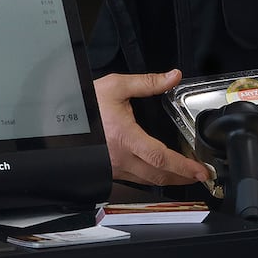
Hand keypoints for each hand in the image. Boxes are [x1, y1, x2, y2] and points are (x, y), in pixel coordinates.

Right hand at [94, 69, 211, 186]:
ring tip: (186, 174)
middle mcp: (119, 158)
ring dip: (169, 179)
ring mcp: (113, 167)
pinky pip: (135, 179)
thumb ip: (148, 82)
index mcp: (125, 138)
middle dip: (183, 177)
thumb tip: (172, 76)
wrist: (56, 117)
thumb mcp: (116, 86)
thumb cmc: (83, 103)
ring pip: (147, 181)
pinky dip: (152, 177)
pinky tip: (160, 170)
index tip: (201, 170)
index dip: (184, 167)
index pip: (160, 158)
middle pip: (158, 176)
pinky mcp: (108, 169)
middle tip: (200, 175)